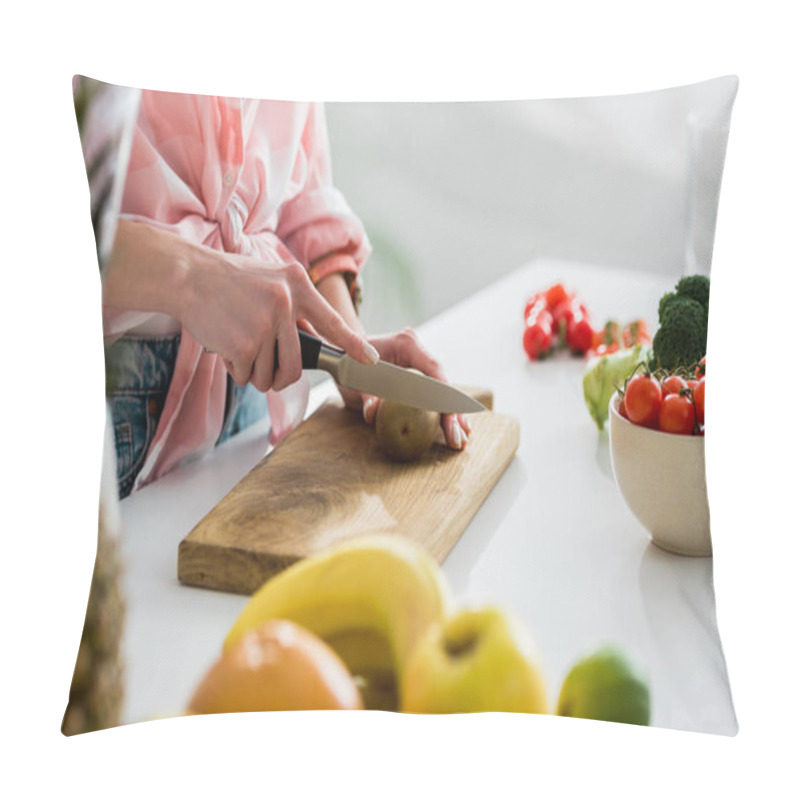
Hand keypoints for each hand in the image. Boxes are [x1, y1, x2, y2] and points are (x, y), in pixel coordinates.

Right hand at [180, 250, 378, 390]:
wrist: (189, 275)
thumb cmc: (231, 281)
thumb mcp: (273, 280)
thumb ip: (296, 306)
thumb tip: (316, 341)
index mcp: (297, 285)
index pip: (333, 321)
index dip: (354, 344)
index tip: (371, 359)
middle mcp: (285, 304)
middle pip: (296, 366)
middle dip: (281, 377)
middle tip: (269, 371)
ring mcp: (264, 326)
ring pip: (268, 375)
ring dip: (253, 372)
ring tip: (239, 345)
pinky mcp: (242, 345)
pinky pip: (245, 376)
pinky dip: (235, 369)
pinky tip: (226, 345)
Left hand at [338, 328, 471, 450]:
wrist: (345, 358)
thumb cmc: (348, 364)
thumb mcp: (353, 380)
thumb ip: (365, 396)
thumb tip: (373, 413)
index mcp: (406, 344)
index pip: (433, 369)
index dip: (444, 395)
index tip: (452, 416)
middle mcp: (418, 352)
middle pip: (442, 383)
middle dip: (452, 412)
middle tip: (458, 437)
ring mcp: (420, 364)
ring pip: (442, 392)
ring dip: (452, 416)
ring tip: (462, 439)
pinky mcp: (419, 378)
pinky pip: (434, 397)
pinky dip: (442, 414)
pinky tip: (454, 430)